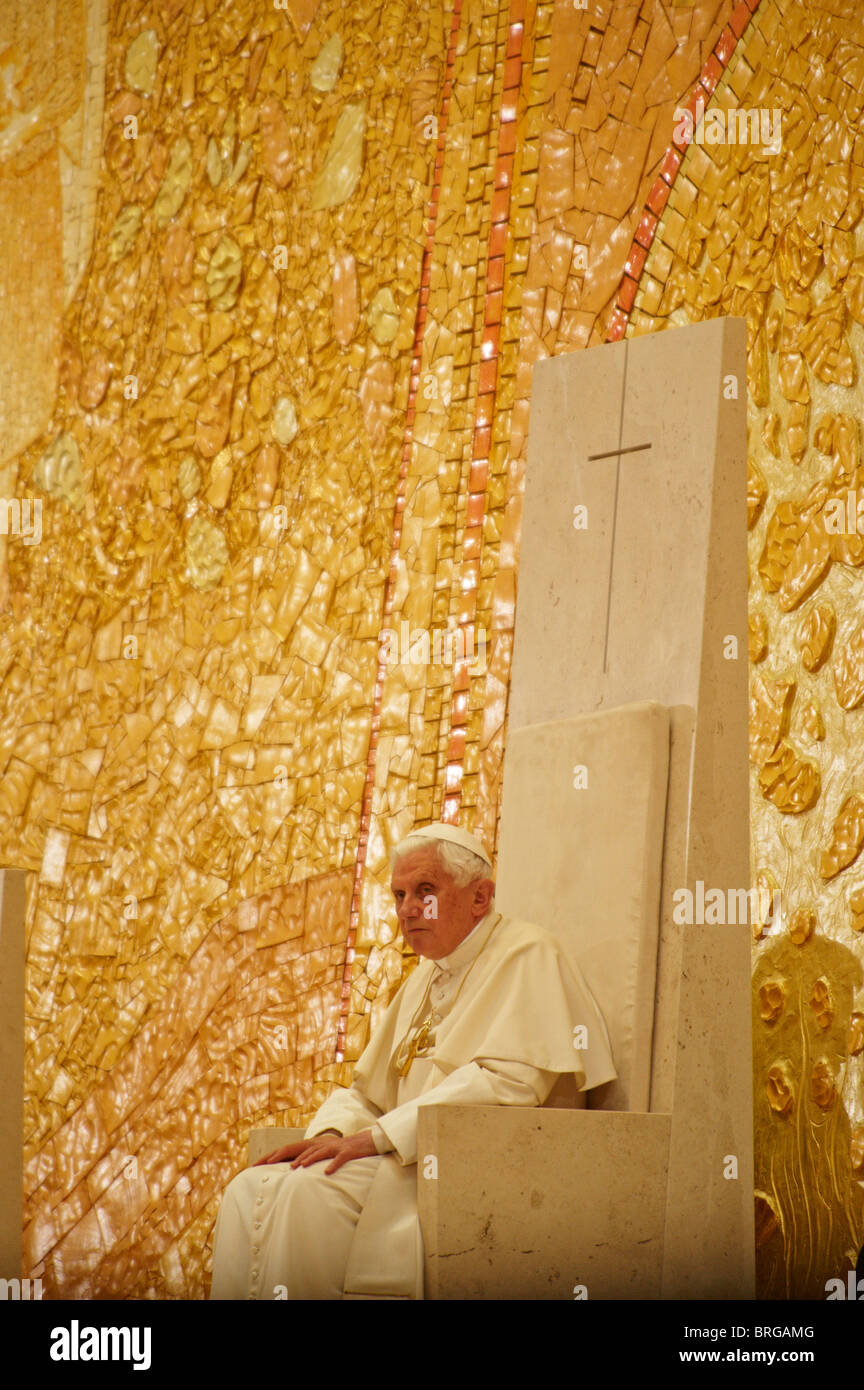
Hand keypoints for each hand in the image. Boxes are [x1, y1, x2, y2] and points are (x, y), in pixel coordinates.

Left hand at [254, 1129, 377, 1174]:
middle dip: (282, 1155)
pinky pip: (340, 1158)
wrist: (368, 1142)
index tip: (257, 1164)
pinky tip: (327, 1173)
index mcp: (314, 1145)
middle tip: (268, 1163)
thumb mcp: (325, 1155)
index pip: (290, 1149)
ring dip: (308, 1158)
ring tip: (297, 1167)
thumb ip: (311, 1159)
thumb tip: (295, 1170)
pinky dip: (333, 1165)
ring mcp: (335, 1147)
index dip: (274, 1155)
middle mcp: (322, 1144)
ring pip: (319, 1151)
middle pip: (300, 1148)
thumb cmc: (344, 1151)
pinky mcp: (348, 1152)